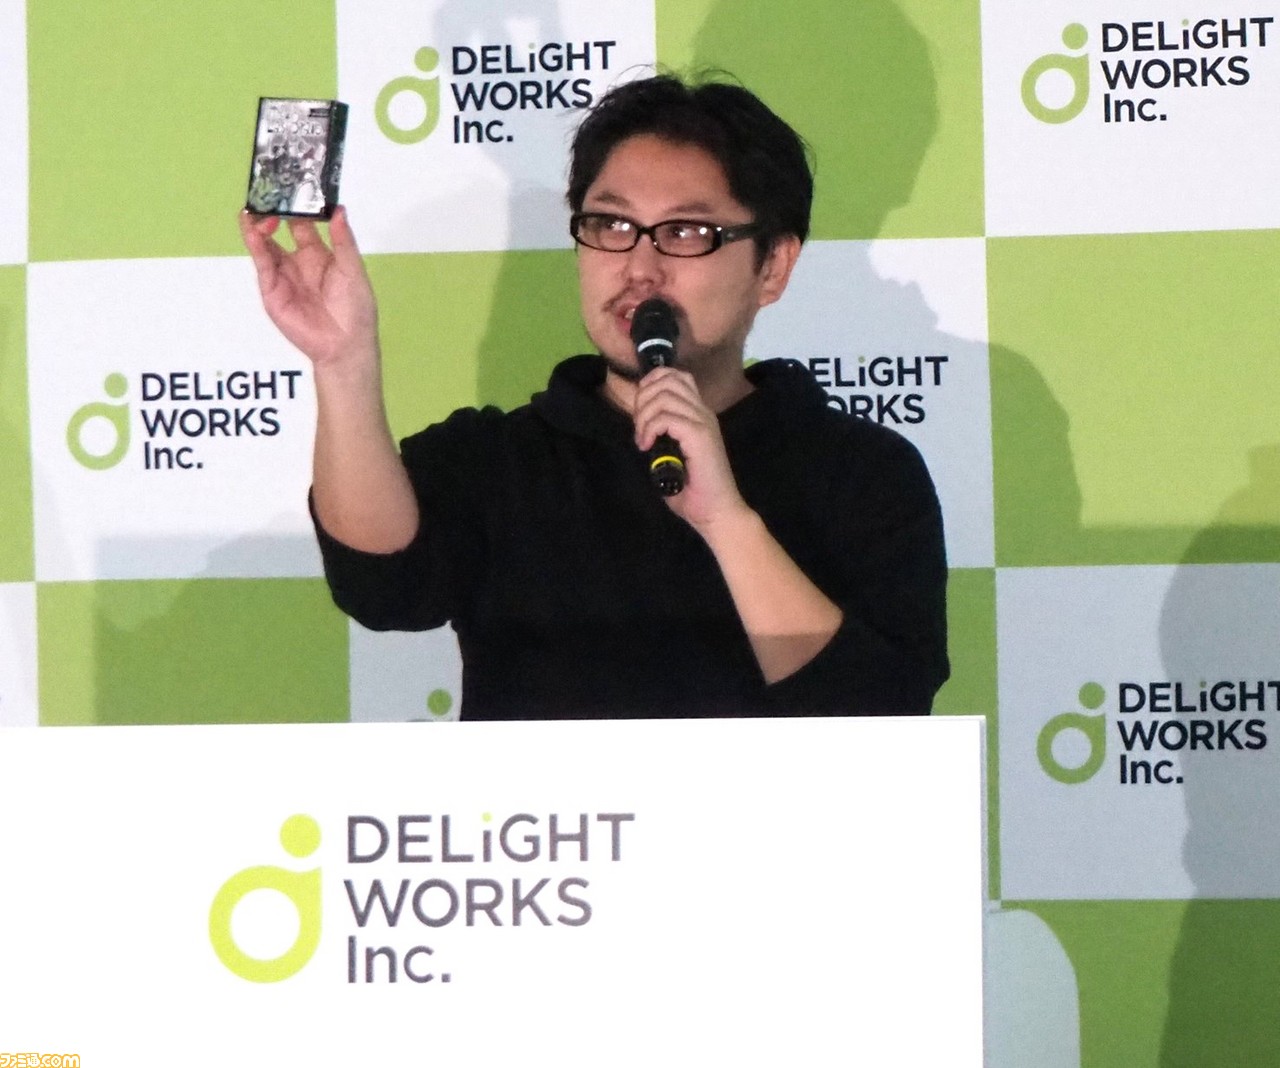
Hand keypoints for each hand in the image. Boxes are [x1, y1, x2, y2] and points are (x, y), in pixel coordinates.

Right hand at [239, 206, 377, 368]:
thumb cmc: (355, 310)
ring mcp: (283, 275)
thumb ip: (343, 241)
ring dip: (258, 226)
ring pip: (265, 245)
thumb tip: (339, 210)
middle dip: (272, 212)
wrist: (344, 345)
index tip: (291, 186)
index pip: (303, 224)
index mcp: (320, 255)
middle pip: (279, 230)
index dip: (297, 207)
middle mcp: (298, 262)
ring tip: (253, 209)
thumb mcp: (352, 269)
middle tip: (267, 193)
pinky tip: (254, 231)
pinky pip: (263, 264)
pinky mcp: (272, 290)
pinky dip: (256, 246)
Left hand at [631, 367, 749, 530]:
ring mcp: (703, 422)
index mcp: (698, 414)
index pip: (675, 376)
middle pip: (667, 379)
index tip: (640, 413)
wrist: (716, 512)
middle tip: (639, 428)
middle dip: (643, 399)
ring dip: (644, 416)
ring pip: (664, 396)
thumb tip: (640, 425)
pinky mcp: (699, 436)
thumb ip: (661, 435)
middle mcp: (702, 412)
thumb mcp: (670, 455)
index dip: (650, 384)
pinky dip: (650, 428)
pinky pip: (667, 417)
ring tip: (642, 439)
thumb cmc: (693, 491)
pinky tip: (646, 446)